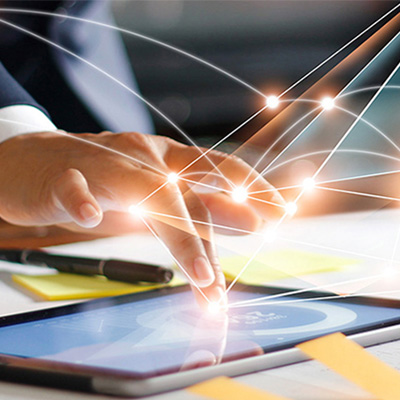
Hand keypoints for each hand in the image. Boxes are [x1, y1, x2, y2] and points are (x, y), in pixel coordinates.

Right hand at [0, 130, 284, 306]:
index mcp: (166, 157)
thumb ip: (201, 205)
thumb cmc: (103, 179)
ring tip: (203, 275)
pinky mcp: (59, 177)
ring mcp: (102, 162)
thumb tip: (252, 220)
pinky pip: (74, 188)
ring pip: (145, 192)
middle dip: (220, 228)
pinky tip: (92, 217)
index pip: (216, 169)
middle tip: (245, 262)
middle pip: (185, 193)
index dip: (249, 187)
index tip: (279, 213)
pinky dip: (83, 201)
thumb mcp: (160, 192)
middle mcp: (142, 155)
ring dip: (178, 234)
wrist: (31, 160)